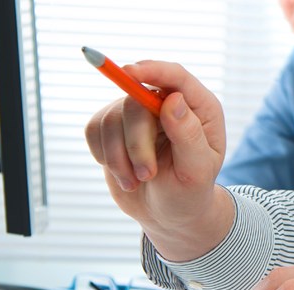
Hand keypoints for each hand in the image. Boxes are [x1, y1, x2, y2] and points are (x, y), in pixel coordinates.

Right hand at [85, 61, 233, 260]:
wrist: (168, 215)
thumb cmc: (189, 193)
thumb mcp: (197, 171)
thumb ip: (189, 135)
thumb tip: (173, 100)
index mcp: (199, 108)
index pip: (175, 76)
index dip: (152, 70)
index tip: (129, 71)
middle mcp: (168, 104)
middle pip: (136, 100)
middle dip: (136, 142)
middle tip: (147, 175)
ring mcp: (139, 114)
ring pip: (111, 117)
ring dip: (119, 157)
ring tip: (136, 181)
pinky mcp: (114, 127)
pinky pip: (94, 128)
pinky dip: (104, 155)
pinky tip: (123, 173)